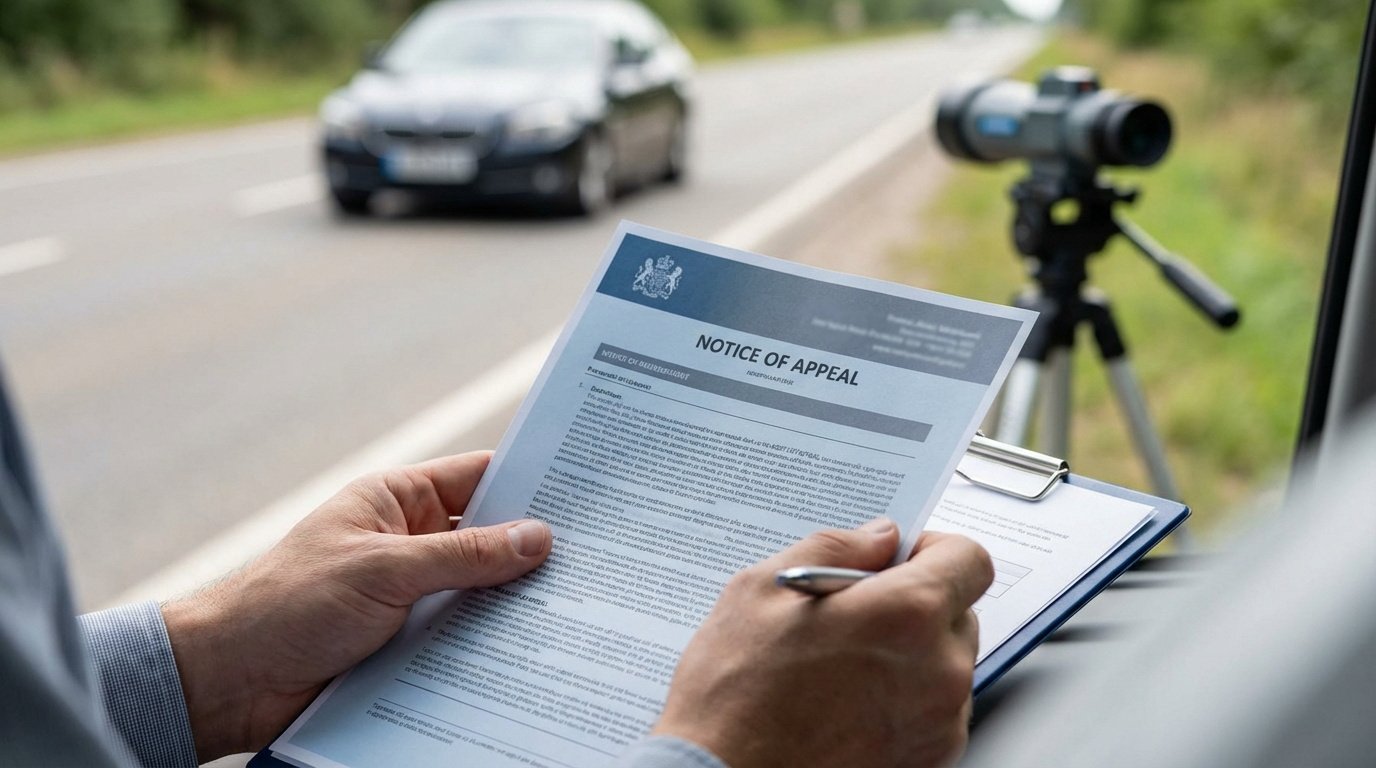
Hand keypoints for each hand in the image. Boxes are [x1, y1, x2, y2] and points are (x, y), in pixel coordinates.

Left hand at [160, 451, 550, 760]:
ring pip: (480, 593)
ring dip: (514, 604)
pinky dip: (492, 644)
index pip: (477, 478)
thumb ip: (463, 555)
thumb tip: (537, 538)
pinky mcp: (408, 643)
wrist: (229, 681)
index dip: (528, 481)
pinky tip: (532, 652)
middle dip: (532, 550)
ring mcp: (410, 594)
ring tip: (577, 608)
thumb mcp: (383, 569)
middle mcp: (408, 542)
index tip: (584, 490)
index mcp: (395, 500)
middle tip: (595, 558)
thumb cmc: (288, 605)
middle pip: (487, 539)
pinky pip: (462, 637)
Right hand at [653, 520, 992, 767]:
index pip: (968, 560)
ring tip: (844, 663)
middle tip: (855, 612)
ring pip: (948, 663)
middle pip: (958, 612)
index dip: (934, 549)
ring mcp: (938, 723)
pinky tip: (849, 700)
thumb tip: (876, 537)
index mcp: (905, 615)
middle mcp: (938, 671)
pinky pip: (936, 709)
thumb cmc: (734, 697)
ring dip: (912, 652)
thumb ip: (834, 549)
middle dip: (916, 602)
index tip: (899, 558)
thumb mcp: (762, 591)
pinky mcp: (929, 761)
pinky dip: (906, 697)